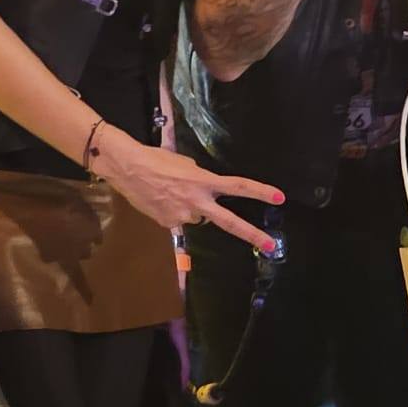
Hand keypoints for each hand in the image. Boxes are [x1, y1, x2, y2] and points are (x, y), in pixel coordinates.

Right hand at [92, 125, 283, 253]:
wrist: (128, 168)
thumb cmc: (157, 159)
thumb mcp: (186, 165)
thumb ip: (200, 179)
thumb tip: (204, 191)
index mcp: (204, 182)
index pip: (238, 186)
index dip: (260, 192)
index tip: (279, 198)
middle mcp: (197, 202)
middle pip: (229, 221)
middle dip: (252, 234)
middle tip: (270, 246)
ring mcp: (183, 216)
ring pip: (197, 217)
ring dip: (192, 208)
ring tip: (171, 193)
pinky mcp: (169, 225)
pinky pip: (179, 220)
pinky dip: (174, 212)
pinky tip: (161, 201)